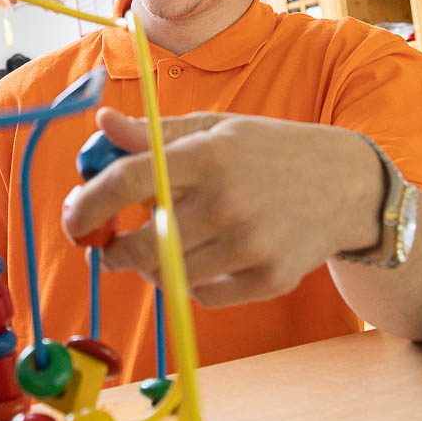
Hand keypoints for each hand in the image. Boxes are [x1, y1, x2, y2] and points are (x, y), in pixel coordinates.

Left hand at [60, 108, 382, 307]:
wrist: (348, 186)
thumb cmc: (269, 152)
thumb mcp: (216, 129)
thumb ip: (156, 133)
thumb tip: (103, 125)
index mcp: (209, 154)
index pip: (128, 179)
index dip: (88, 203)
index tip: (73, 218)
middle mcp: (229, 201)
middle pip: (142, 242)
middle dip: (113, 251)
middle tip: (109, 248)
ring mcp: (251, 244)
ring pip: (168, 274)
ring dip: (150, 267)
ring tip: (162, 247)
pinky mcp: (269, 279)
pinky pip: (203, 296)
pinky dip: (192, 284)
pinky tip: (204, 260)